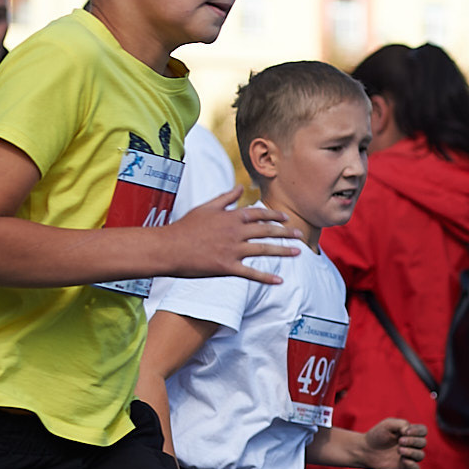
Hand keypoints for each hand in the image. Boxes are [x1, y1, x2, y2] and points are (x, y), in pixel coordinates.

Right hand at [153, 192, 295, 285]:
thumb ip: (225, 198)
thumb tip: (240, 188)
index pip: (258, 213)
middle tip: (300, 235)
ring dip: (282, 251)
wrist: (169, 248)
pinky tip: (280, 280)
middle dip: (285, 232)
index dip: (274, 215)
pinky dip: (266, 277)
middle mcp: (235, 232)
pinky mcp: (226, 267)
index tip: (286, 218)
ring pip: (263, 249)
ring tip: (298, 252)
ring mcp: (232, 250)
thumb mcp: (206, 207)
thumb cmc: (185, 227)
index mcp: (230, 216)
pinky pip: (251, 273)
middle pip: (266, 230)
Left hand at [362, 416, 427, 468]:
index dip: (418, 431)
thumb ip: (402, 424)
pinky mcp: (403, 467)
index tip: (405, 432)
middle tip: (399, 441)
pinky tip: (403, 460)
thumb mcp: (388, 424)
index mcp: (409, 433)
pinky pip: (416, 468)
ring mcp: (408, 456)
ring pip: (420, 455)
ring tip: (399, 450)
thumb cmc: (377, 435)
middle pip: (423, 442)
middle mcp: (411, 444)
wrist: (365, 449)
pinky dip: (412, 464)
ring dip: (412, 452)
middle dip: (413, 441)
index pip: (423, 431)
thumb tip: (409, 432)